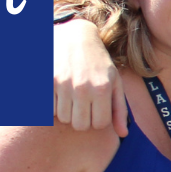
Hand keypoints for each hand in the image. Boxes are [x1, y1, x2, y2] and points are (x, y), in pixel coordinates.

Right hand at [53, 18, 126, 133]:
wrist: (74, 37)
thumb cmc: (98, 62)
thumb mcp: (114, 81)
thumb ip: (119, 109)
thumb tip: (123, 135)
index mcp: (102, 88)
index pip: (99, 125)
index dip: (97, 119)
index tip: (96, 108)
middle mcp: (83, 88)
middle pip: (80, 126)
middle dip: (82, 118)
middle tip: (83, 105)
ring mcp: (63, 85)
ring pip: (63, 119)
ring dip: (67, 111)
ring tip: (71, 97)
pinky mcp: (47, 82)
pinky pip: (49, 109)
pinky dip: (53, 105)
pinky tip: (59, 92)